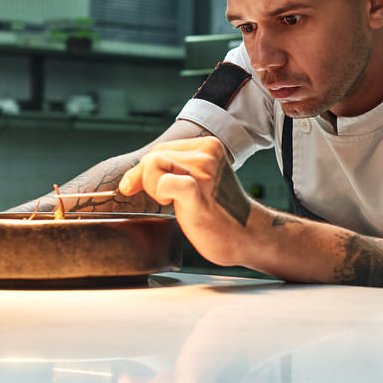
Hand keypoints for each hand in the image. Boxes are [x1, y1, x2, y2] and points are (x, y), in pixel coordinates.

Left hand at [118, 136, 255, 266]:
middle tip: (165, 199)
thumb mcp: (200, 181)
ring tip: (172, 202)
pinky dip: (159, 193)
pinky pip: (164, 182)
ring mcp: (203, 171)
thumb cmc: (220, 213)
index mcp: (208, 147)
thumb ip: (177, 169)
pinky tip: (173, 204)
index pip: (161, 149)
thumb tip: (134, 173)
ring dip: (152, 187)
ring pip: (152, 163)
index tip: (141, 187)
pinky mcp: (197, 191)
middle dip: (147, 179)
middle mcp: (207, 153)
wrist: (248, 236)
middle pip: (153, 155)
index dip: (146, 170)